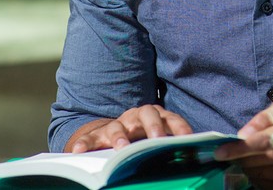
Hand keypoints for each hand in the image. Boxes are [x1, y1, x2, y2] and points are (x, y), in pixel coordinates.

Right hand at [67, 104, 192, 152]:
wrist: (114, 136)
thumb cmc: (141, 139)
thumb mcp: (156, 140)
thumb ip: (170, 145)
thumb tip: (193, 158)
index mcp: (156, 117)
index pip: (171, 118)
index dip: (180, 127)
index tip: (188, 138)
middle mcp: (137, 117)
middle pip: (147, 114)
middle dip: (153, 126)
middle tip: (157, 139)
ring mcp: (117, 124)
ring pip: (118, 126)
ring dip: (119, 137)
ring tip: (121, 148)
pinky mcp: (97, 134)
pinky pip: (89, 138)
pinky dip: (84, 143)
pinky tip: (78, 150)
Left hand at [214, 96, 272, 189]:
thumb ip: (265, 115)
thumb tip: (242, 133)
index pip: (267, 140)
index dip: (242, 147)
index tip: (221, 151)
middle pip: (258, 158)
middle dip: (240, 155)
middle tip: (230, 151)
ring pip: (257, 172)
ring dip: (247, 165)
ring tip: (251, 155)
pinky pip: (263, 183)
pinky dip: (255, 175)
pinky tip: (260, 165)